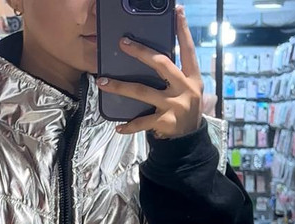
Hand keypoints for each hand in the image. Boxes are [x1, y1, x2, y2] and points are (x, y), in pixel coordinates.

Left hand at [96, 5, 202, 138]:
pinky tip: (118, 127)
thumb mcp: (188, 89)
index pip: (187, 50)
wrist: (190, 139)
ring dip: (120, 87)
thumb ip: (176, 74)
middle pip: (161, 64)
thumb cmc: (184, 108)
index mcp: (191, 77)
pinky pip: (142, 122)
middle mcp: (184, 88)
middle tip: (123, 43)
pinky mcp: (165, 122)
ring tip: (102, 82)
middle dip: (141, 52)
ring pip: (143, 92)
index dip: (183, 30)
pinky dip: (129, 126)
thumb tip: (153, 56)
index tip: (177, 11)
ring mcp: (174, 106)